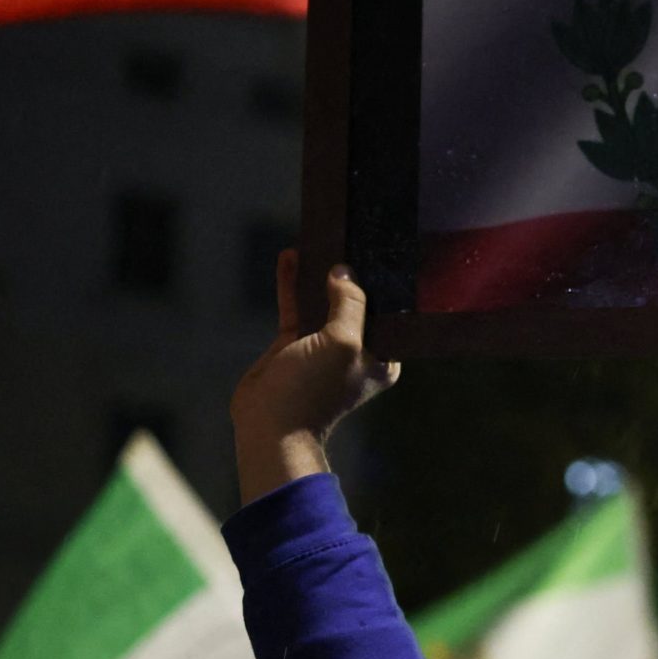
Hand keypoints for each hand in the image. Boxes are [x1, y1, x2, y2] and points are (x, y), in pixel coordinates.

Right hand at [230, 252, 398, 505]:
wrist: (269, 424)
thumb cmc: (314, 389)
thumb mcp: (342, 341)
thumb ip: (350, 303)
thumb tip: (345, 272)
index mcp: (382, 356)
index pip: (388, 311)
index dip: (382, 283)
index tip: (378, 250)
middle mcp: (356, 349)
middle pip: (355, 302)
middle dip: (350, 273)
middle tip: (348, 234)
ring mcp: (323, 345)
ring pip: (322, 299)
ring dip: (318, 273)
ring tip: (318, 239)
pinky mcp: (294, 343)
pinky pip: (296, 304)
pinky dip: (293, 282)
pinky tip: (290, 257)